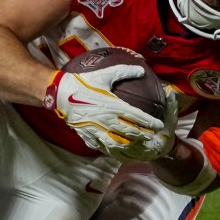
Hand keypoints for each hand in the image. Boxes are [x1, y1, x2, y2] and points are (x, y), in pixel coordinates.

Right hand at [51, 66, 166, 159]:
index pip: (137, 116)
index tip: (159, 125)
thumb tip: (141, 69)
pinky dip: (109, 149)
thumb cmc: (83, 82)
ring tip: (136, 145)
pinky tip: (114, 150)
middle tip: (151, 137)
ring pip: (118, 143)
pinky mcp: (87, 134)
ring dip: (129, 145)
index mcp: (114, 105)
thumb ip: (125, 71)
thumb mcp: (105, 74)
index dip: (150, 122)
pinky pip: (100, 146)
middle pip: (131, 132)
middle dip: (143, 135)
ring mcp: (97, 129)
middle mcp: (108, 120)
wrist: (60, 93)